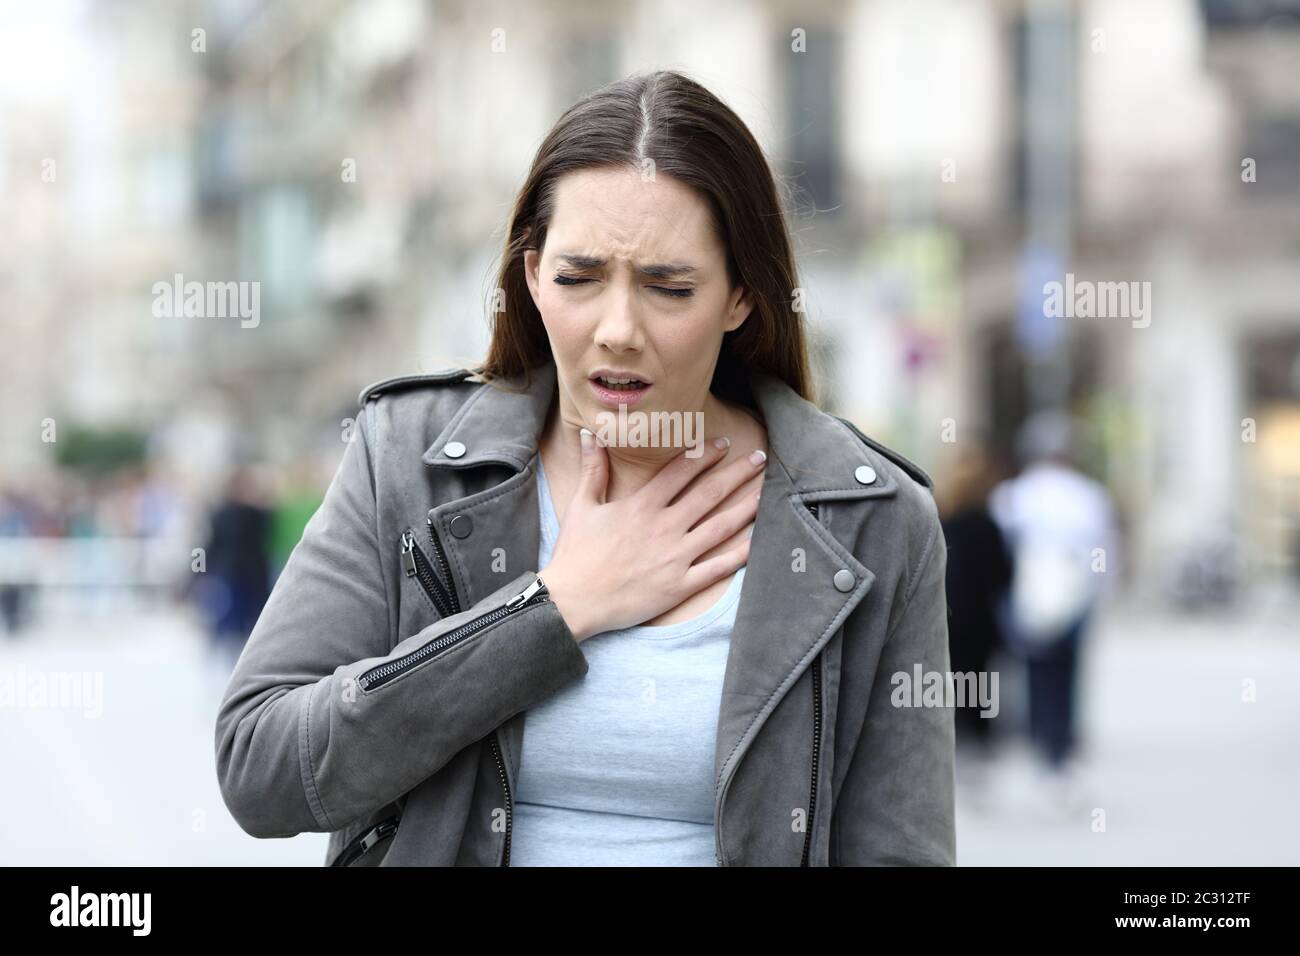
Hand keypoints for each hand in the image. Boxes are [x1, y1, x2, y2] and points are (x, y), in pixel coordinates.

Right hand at [539, 429, 765, 641]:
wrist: (574, 601)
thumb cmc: (575, 554)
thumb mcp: (581, 506)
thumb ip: (593, 469)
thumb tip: (591, 435)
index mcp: (642, 506)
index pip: (681, 472)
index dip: (705, 454)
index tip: (724, 444)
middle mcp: (664, 527)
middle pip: (709, 494)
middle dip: (737, 473)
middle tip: (759, 458)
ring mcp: (675, 557)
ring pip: (721, 527)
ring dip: (746, 507)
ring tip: (767, 492)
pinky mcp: (680, 585)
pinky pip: (718, 567)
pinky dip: (741, 554)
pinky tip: (759, 541)